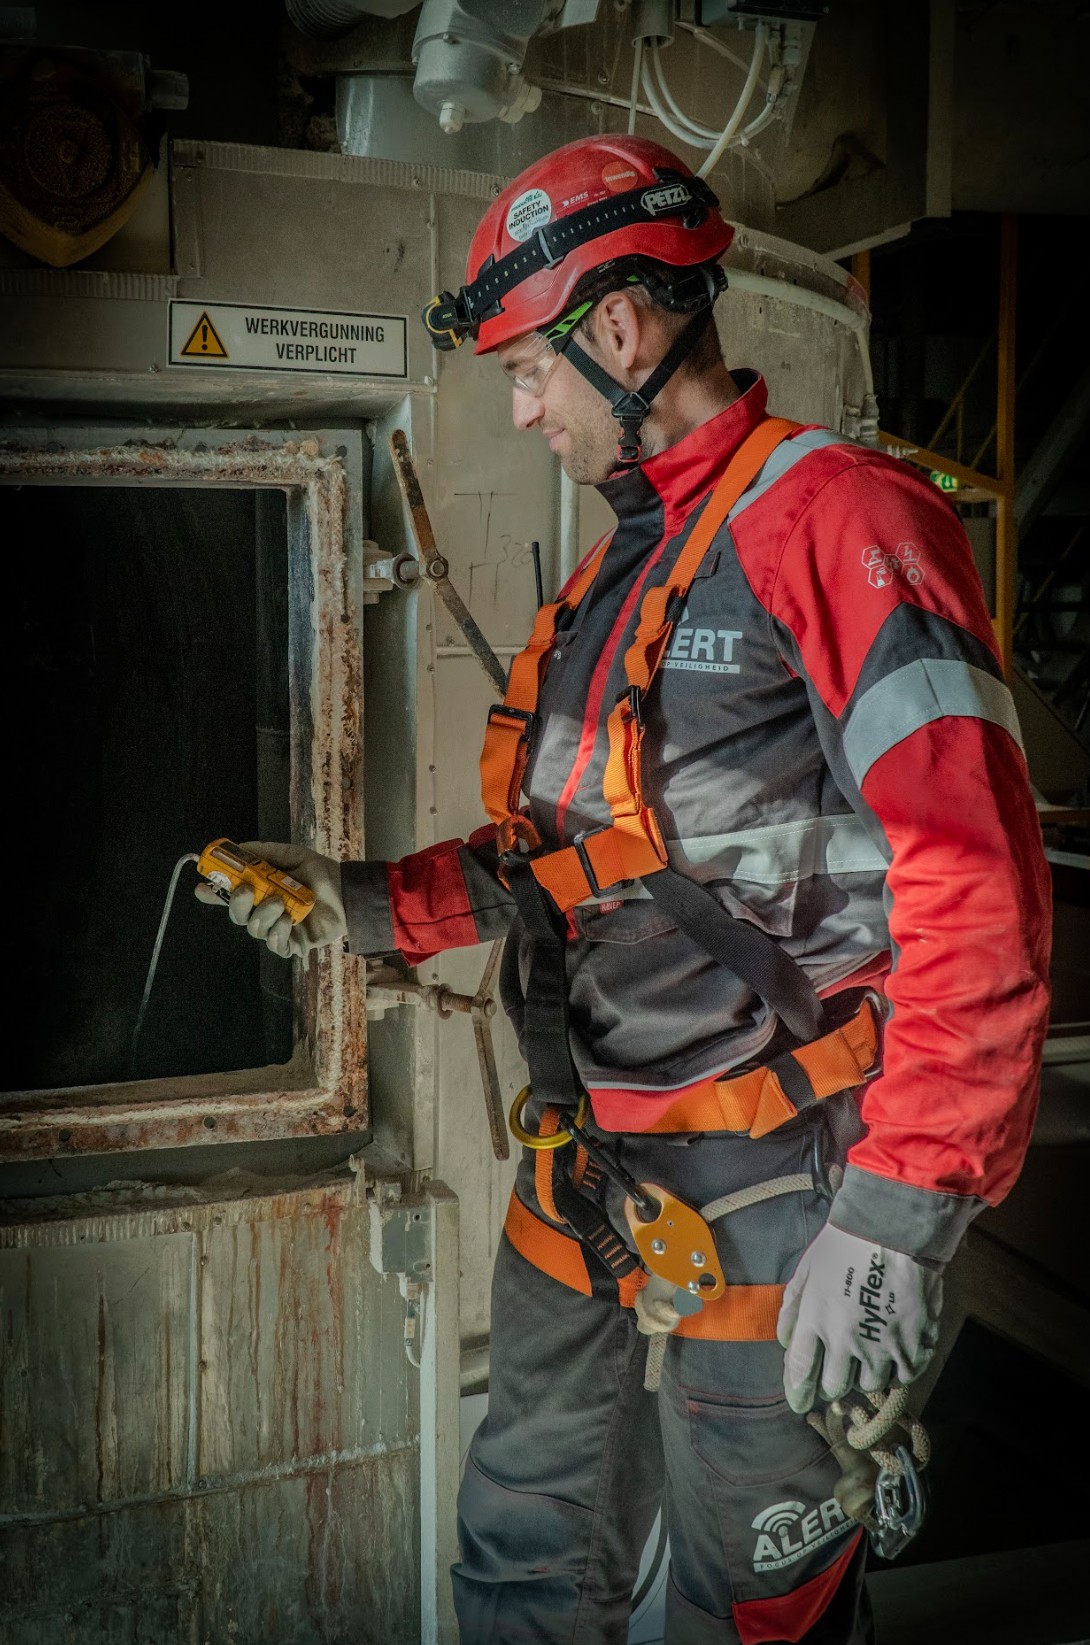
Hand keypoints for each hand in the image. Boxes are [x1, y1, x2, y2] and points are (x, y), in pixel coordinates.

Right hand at [195, 840, 346, 959]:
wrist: (348, 893)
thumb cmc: (321, 874)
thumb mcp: (291, 855)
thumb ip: (264, 853)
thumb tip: (238, 848)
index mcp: (261, 890)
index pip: (230, 895)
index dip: (213, 893)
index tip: (201, 888)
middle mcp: (265, 911)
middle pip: (237, 915)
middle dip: (238, 903)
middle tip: (248, 890)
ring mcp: (277, 929)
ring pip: (254, 929)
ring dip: (264, 914)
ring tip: (281, 903)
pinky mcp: (291, 944)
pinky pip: (274, 944)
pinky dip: (279, 932)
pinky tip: (290, 921)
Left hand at [776, 1223, 942, 1413]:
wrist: (894, 1230)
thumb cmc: (846, 1245)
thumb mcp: (807, 1270)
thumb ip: (792, 1308)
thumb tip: (785, 1341)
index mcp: (815, 1320)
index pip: (801, 1372)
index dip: (798, 1392)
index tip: (799, 1402)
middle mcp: (846, 1340)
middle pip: (834, 1386)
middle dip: (832, 1382)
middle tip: (838, 1371)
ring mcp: (881, 1346)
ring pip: (869, 1384)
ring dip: (865, 1374)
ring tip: (868, 1355)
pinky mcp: (912, 1345)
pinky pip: (903, 1376)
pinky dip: (898, 1369)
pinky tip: (895, 1353)